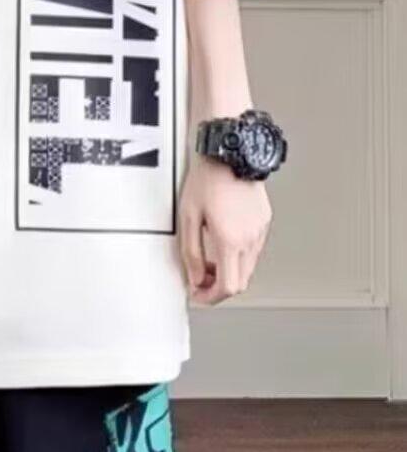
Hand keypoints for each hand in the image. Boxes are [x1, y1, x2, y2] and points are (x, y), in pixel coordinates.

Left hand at [178, 152, 271, 303]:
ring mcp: (260, 230)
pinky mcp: (264, 221)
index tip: (198, 295)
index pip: (227, 287)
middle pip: (240, 281)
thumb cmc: (208, 179)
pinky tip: (223, 243)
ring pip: (248, 267)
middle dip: (219, 287)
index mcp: (230, 240)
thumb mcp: (188, 218)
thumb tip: (195, 276)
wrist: (230, 154)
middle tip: (201, 281)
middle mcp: (250, 238)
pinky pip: (253, 249)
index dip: (210, 297)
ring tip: (209, 260)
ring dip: (229, 271)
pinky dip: (238, 256)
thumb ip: (191, 252)